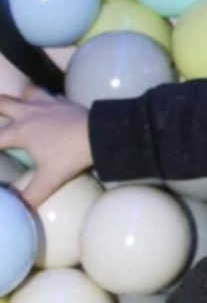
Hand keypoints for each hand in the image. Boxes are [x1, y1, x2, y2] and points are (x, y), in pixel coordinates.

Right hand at [0, 88, 91, 207]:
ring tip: (19, 105)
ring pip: (26, 92)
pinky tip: (49, 105)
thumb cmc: (71, 156)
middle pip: (2, 102)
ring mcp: (47, 103)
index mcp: (20, 131)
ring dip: (20, 98)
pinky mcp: (64, 101)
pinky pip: (50, 95)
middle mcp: (29, 113)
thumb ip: (31, 195)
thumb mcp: (50, 179)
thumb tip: (21, 210)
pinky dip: (45, 99)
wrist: (100, 134)